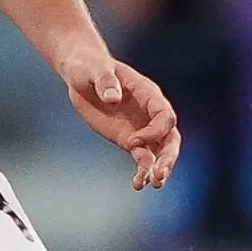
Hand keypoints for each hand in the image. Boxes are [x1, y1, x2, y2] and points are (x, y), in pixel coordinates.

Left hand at [60, 51, 181, 190]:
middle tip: (159, 174)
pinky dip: (142, 172)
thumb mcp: (94, 68)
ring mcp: (141, 128)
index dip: (154, 131)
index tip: (132, 141)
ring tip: (153, 184)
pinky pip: (142, 158)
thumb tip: (113, 99)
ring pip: (160, 152)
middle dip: (168, 157)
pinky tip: (137, 185)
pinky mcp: (129, 140)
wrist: (81, 74)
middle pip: (170, 138)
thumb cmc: (89, 65)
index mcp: (148, 93)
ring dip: (159, 168)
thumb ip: (105, 81)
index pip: (165, 116)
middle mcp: (150, 113)